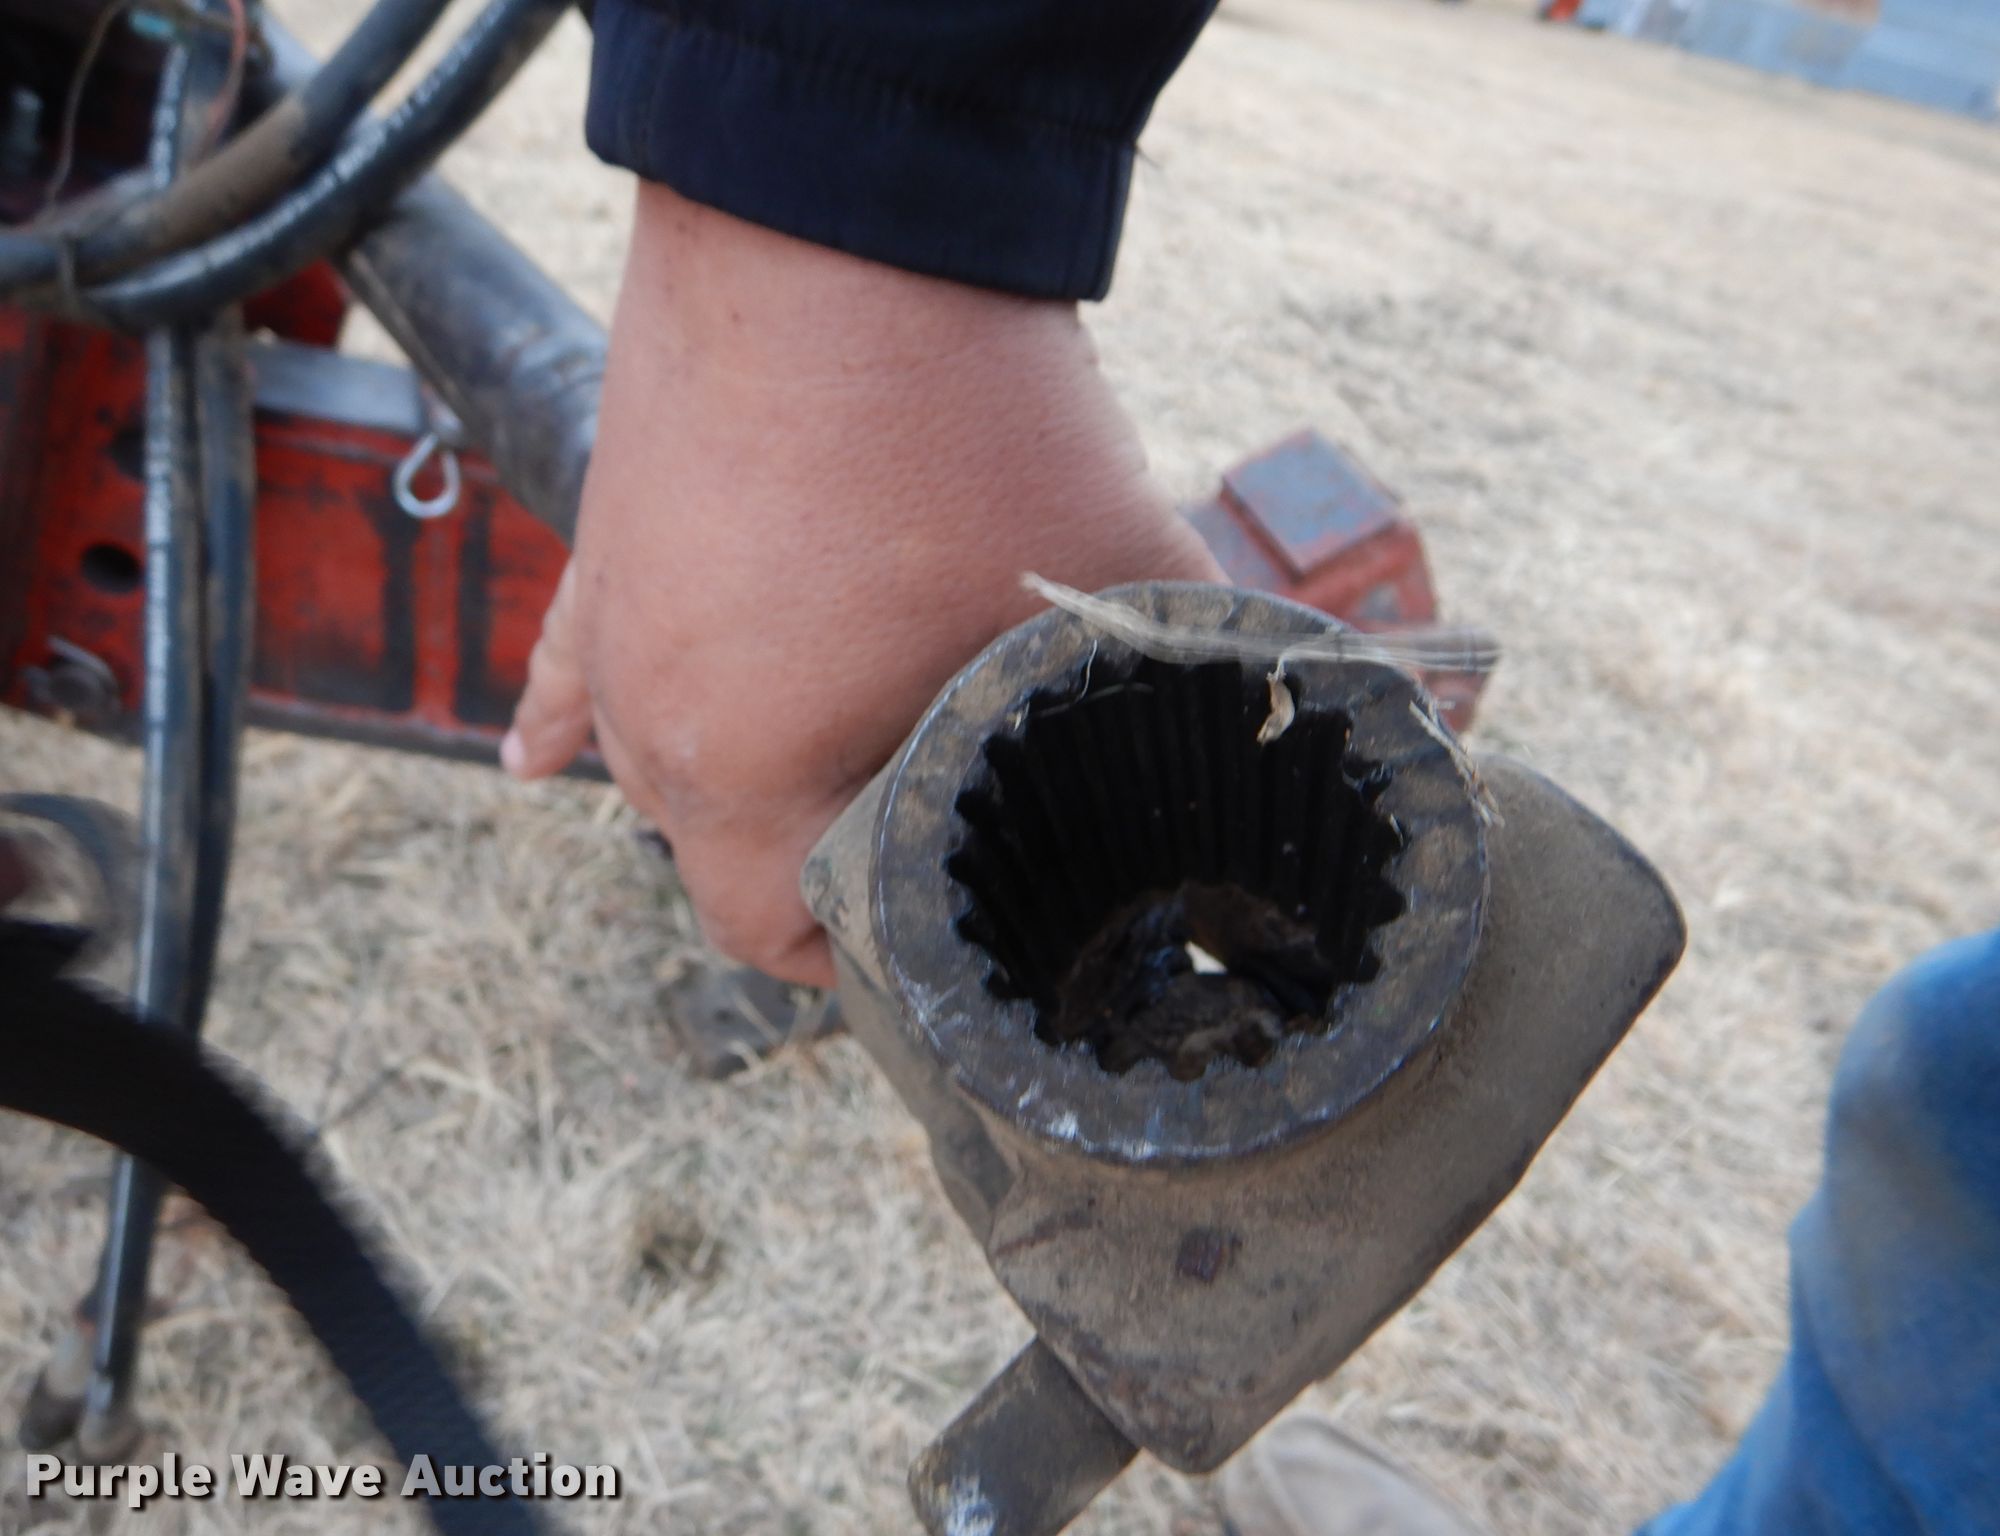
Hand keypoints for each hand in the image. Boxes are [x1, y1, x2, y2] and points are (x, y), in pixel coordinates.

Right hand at [503, 185, 1221, 986]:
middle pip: (718, 855)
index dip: (865, 961)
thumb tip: (1300, 729)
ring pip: (658, 761)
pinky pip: (576, 660)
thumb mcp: (1115, 580)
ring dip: (731, 789)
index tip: (940, 938)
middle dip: (814, 868)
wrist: (849, 211)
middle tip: (917, 848)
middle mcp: (650, 713)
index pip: (775, 935)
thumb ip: (1195, 683)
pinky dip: (575, 715)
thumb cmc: (970, 416)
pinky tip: (538, 765)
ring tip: (800, 802)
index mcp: (744, 766)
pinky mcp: (607, 537)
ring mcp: (615, 621)